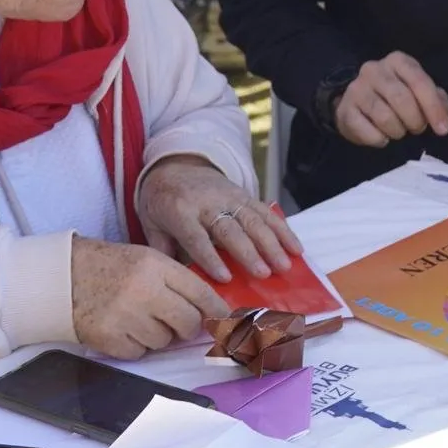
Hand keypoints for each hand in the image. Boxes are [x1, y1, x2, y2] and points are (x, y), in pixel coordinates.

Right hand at [70, 236, 229, 358]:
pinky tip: (124, 328)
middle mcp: (143, 291)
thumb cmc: (110, 266)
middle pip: (187, 322)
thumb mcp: (146, 259)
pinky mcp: (109, 339)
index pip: (200, 293)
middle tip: (178, 322)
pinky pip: (139, 353)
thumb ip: (176, 281)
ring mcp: (125, 317)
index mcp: (155, 266)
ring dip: (158, 335)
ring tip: (140, 318)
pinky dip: (136, 345)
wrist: (63, 276)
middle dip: (187, 327)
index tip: (227, 320)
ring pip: (164, 341)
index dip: (217, 310)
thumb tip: (208, 310)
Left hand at [138, 155, 302, 281]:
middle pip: (230, 229)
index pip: (196, 236)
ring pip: (253, 219)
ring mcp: (229, 196)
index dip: (210, 257)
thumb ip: (162, 251)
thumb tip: (176, 282)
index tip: (225, 278)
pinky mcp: (245, 194)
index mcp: (180, 211)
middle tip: (264, 274)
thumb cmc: (161, 202)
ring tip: (284, 265)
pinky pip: (267, 212)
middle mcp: (208, 202)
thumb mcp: (151, 224)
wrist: (174, 165)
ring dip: (272, 243)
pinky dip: (283, 230)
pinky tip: (295, 247)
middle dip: (249, 252)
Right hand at [334, 52, 447, 146]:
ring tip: (399, 131)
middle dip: (415, 121)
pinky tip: (382, 137)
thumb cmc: (394, 97)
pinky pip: (368, 132)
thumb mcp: (418, 92)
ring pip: (384, 117)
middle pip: (402, 99)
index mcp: (398, 61)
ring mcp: (357, 89)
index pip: (419, 81)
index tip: (443, 129)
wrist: (355, 103)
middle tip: (417, 129)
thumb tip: (444, 117)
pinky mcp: (345, 110)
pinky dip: (380, 139)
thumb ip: (437, 100)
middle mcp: (375, 70)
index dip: (433, 107)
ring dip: (398, 131)